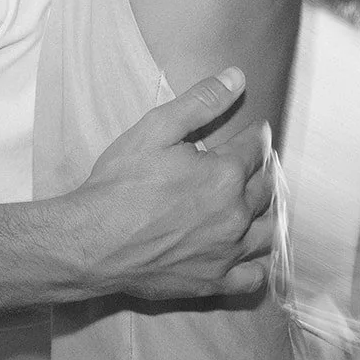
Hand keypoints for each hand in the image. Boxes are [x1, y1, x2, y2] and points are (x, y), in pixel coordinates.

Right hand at [70, 68, 274, 300]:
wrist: (91, 243)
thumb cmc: (119, 186)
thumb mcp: (156, 129)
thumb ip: (201, 102)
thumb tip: (237, 77)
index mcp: (224, 175)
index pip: (255, 148)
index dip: (256, 135)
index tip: (257, 130)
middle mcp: (234, 215)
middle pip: (265, 188)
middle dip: (264, 171)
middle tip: (259, 163)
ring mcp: (226, 252)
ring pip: (267, 231)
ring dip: (268, 213)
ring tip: (261, 202)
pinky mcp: (213, 282)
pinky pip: (253, 277)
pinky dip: (260, 264)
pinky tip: (255, 253)